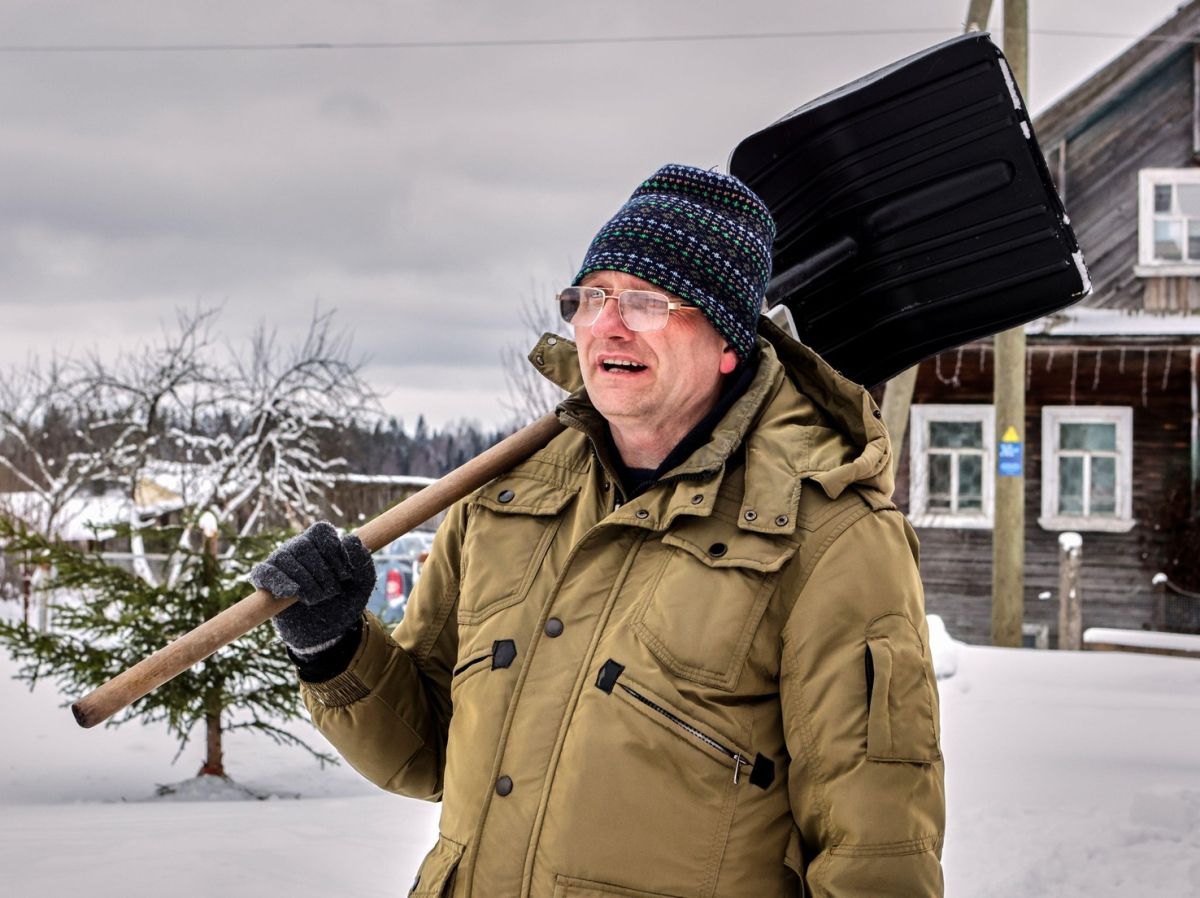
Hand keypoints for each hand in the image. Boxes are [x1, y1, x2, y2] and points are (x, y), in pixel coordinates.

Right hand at [250, 521, 375, 653]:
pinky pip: (262, 572)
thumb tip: (351, 539)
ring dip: (304, 580)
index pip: (320, 531)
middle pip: (303, 544)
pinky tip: (292, 591)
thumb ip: (362, 560)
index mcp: (321, 544)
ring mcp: (281, 565)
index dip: (333, 550)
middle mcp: (298, 549)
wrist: (329, 631)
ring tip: (316, 598)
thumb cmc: (345, 601)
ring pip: (284, 557)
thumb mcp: (362, 583)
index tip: (345, 574)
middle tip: (333, 592)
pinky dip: (276, 580)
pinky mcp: (266, 584)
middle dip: (321, 571)